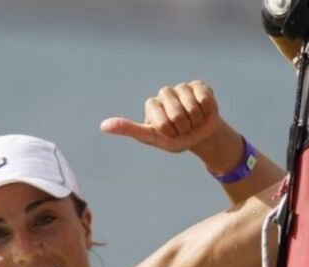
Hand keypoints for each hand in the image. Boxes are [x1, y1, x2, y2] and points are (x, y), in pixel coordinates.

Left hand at [100, 80, 220, 153]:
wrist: (201, 137)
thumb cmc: (175, 140)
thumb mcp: (151, 138)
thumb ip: (129, 129)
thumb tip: (102, 126)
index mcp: (152, 105)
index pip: (161, 122)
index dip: (169, 132)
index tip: (169, 134)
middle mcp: (164, 93)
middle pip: (176, 114)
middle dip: (183, 128)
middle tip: (183, 129)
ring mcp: (182, 87)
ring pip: (191, 108)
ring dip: (195, 121)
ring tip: (193, 121)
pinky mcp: (199, 85)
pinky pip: (204, 100)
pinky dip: (206, 112)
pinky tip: (203, 112)